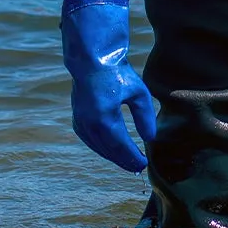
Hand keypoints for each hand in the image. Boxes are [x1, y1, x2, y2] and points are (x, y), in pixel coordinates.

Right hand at [61, 0, 156, 172]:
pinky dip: (101, 147)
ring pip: (98, 147)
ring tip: (127, 162)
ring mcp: (81, 121)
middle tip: (138, 168)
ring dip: (112, 156)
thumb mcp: (138, 92)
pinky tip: (110, 150)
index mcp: (105, 117)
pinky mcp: (77, 117)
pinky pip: (89, 139)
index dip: (133, 157)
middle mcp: (90, 123)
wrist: (91, 59)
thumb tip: (150, 138)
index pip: (121, 145)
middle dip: (124, 161)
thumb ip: (145, 117)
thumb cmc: (117, 73)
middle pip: (109, 150)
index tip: (144, 164)